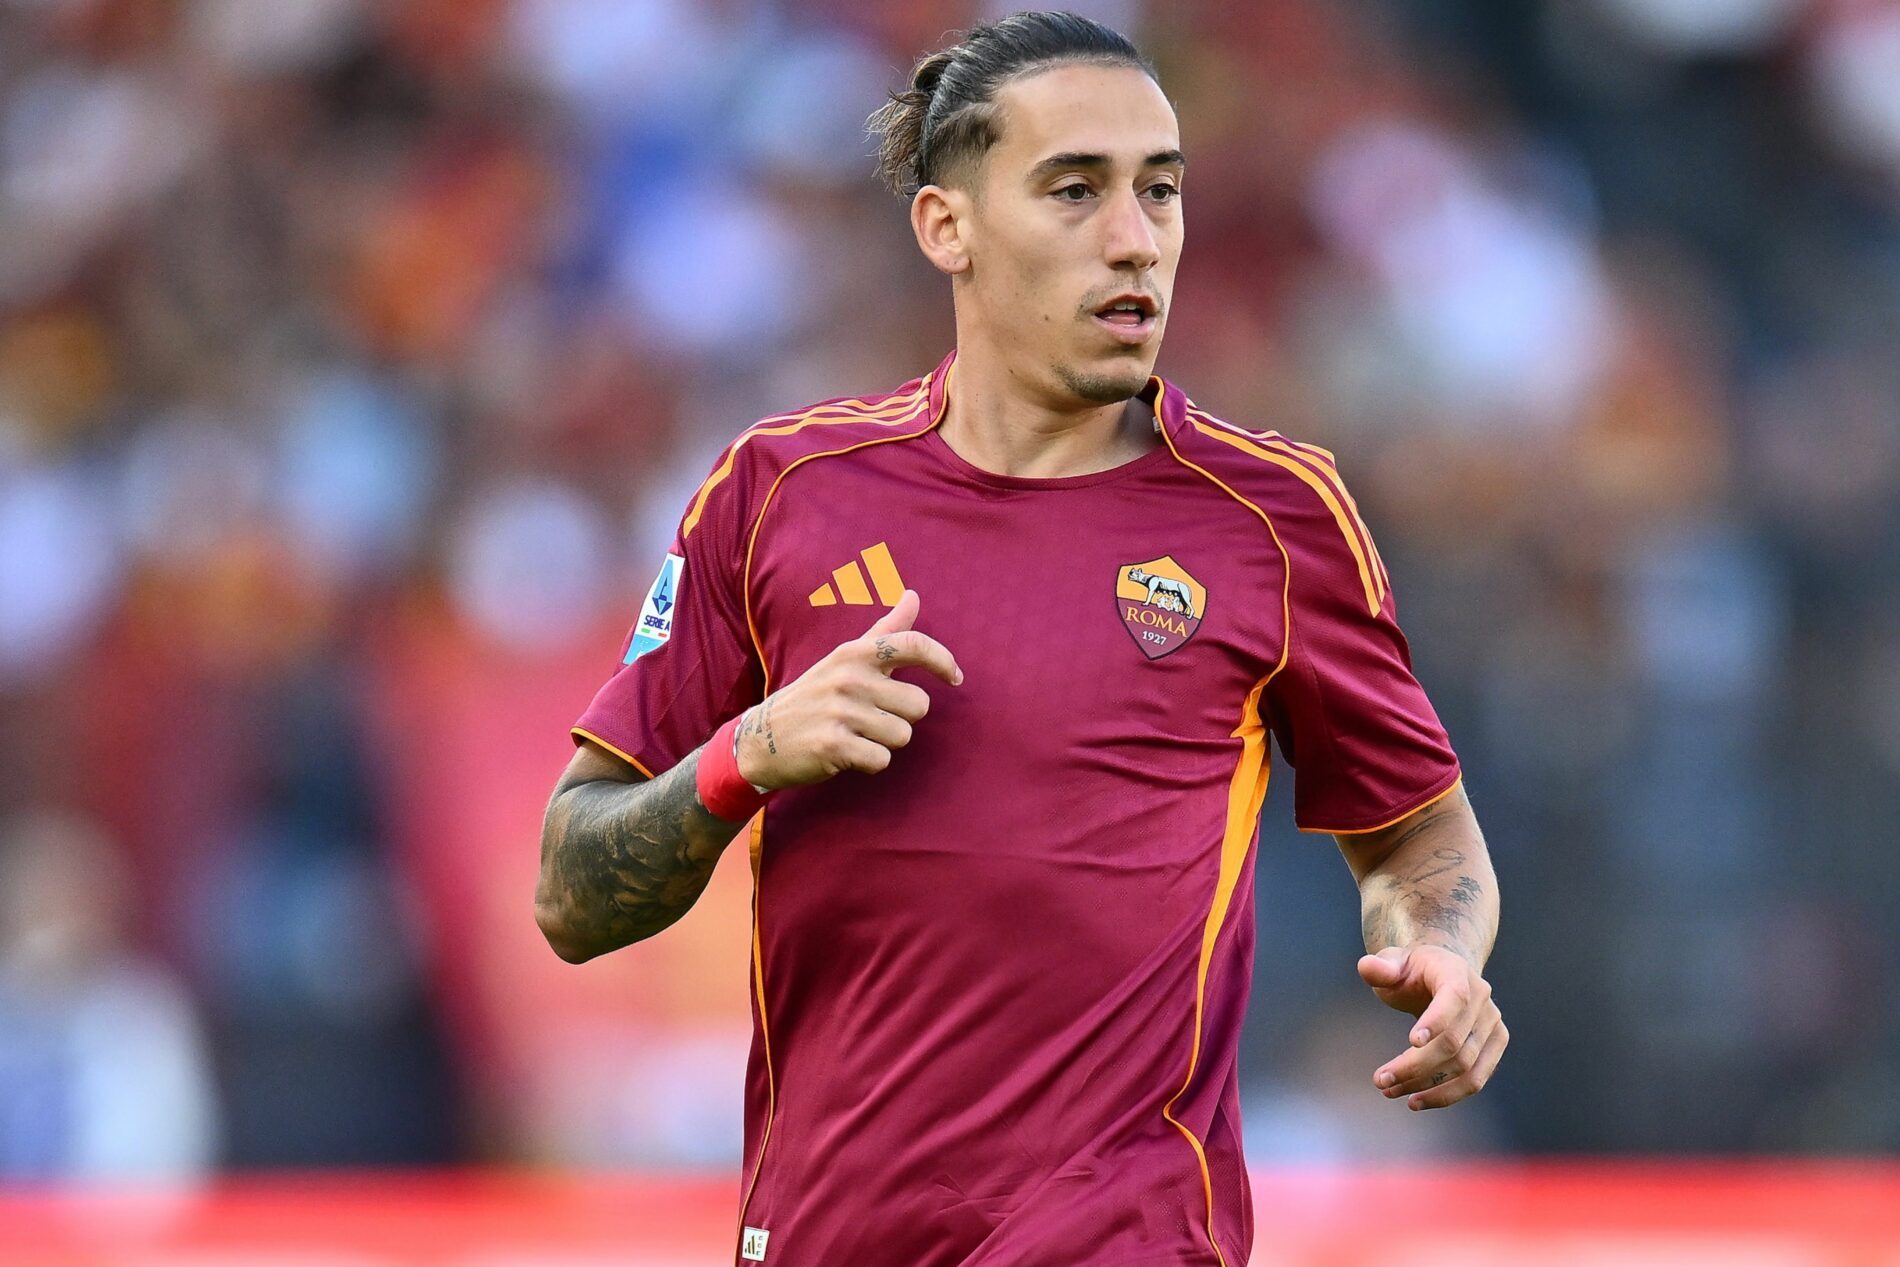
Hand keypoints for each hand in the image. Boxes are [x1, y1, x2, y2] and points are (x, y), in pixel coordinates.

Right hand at [735, 589, 961, 789]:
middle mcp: (849, 677)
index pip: (914, 644)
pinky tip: (847, 753)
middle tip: (870, 718)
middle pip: (919, 704)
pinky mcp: (833, 746)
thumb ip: (885, 630)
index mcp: (855, 653)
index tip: (956, 678)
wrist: (761, 739)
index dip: (943, 660)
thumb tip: (914, 595)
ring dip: (884, 742)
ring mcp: (840, 711)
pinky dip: (870, 762)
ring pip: (903, 734)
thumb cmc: (816, 696)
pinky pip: (882, 760)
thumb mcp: (846, 658)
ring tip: (856, 734)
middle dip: (902, 717)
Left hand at [1356, 943, 1507, 1110]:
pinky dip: (1447, 1094)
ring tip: (1391, 1091)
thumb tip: (1367, 967)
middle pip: (1454, 1042)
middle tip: (1381, 1080)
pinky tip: (1416, 1099)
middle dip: (1415, 1066)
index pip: (1455, 997)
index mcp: (1457, 971)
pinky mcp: (1494, 1046)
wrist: (1441, 975)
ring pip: (1465, 1067)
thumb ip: (1379, 968)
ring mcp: (1492, 1024)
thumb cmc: (1412, 970)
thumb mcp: (1393, 962)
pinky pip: (1476, 1079)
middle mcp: (1482, 998)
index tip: (1411, 1042)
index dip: (1437, 1020)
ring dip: (1427, 1085)